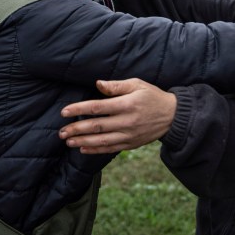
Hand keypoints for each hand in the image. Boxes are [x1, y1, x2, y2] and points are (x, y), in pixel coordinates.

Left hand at [58, 78, 176, 153]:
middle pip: (97, 126)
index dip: (79, 109)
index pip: (98, 107)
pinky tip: (83, 149)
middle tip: (62, 132)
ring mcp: (129, 135)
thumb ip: (116, 86)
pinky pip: (110, 149)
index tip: (65, 112)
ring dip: (83, 142)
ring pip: (102, 140)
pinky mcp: (131, 144)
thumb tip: (98, 84)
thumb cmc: (152, 96)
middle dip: (77, 129)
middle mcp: (127, 121)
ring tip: (68, 141)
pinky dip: (96, 150)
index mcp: (127, 104)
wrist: (172, 116)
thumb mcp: (137, 84)